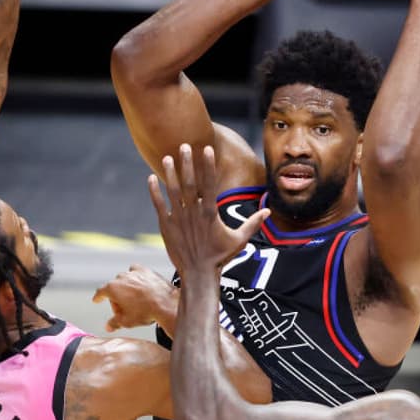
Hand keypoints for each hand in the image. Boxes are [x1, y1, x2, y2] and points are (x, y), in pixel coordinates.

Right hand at [92, 264, 175, 331]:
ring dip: (126, 287)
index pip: (100, 292)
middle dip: (117, 298)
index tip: (97, 300)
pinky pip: (136, 271)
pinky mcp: (146, 270)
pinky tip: (140, 284)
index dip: (98, 297)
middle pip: (114, 287)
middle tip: (124, 309)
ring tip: (134, 299)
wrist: (166, 303)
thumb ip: (114, 323)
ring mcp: (133, 273)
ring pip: (125, 279)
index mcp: (112, 289)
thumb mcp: (126, 321)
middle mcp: (121, 277)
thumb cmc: (145, 312)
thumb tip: (108, 326)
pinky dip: (136, 277)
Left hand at [148, 144, 267, 278]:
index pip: (209, 183)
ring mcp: (178, 218)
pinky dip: (154, 192)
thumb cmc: (220, 257)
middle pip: (190, 182)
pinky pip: (159, 205)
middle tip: (184, 146)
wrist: (197, 273)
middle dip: (187, 163)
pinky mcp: (166, 226)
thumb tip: (268, 211)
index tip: (206, 149)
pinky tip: (151, 178)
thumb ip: (253, 223)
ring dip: (170, 173)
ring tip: (167, 157)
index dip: (207, 165)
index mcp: (210, 213)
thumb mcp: (239, 240)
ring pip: (173, 191)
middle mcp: (194, 212)